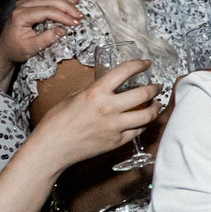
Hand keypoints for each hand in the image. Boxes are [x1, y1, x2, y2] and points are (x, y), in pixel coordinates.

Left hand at [0, 0, 84, 72]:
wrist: (5, 48)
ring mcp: (25, 1)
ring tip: (75, 3)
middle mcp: (22, 4)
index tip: (76, 23)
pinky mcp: (28, 0)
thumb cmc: (16, 49)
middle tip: (79, 15)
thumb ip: (46, 39)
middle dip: (66, 6)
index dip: (63, 16)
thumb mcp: (31, 49)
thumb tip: (63, 30)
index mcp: (21, 16)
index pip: (47, 11)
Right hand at [29, 59, 157, 168]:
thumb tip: (106, 87)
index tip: (146, 64)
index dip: (139, 65)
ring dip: (155, 108)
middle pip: (143, 94)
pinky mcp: (116, 141)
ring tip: (157, 104)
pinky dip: (143, 124)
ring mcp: (115, 126)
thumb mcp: (73, 96)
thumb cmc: (57, 122)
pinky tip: (144, 120)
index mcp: (96, 93)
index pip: (125, 71)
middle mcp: (109, 108)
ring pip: (147, 115)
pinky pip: (137, 131)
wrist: (52, 147)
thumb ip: (93, 90)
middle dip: (155, 88)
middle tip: (158, 86)